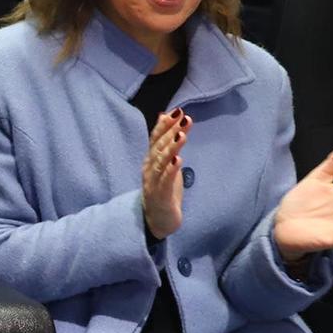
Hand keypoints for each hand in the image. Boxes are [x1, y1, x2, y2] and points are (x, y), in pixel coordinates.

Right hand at [142, 109, 186, 238]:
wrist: (158, 220)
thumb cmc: (164, 190)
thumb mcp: (166, 164)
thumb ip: (165, 142)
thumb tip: (165, 118)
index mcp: (150, 161)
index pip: (155, 138)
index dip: (165, 125)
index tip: (178, 111)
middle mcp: (148, 169)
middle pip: (158, 147)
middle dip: (170, 131)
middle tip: (183, 118)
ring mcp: (152, 182)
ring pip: (160, 162)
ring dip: (171, 148)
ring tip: (181, 135)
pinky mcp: (159, 196)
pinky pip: (164, 181)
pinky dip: (170, 170)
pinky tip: (178, 160)